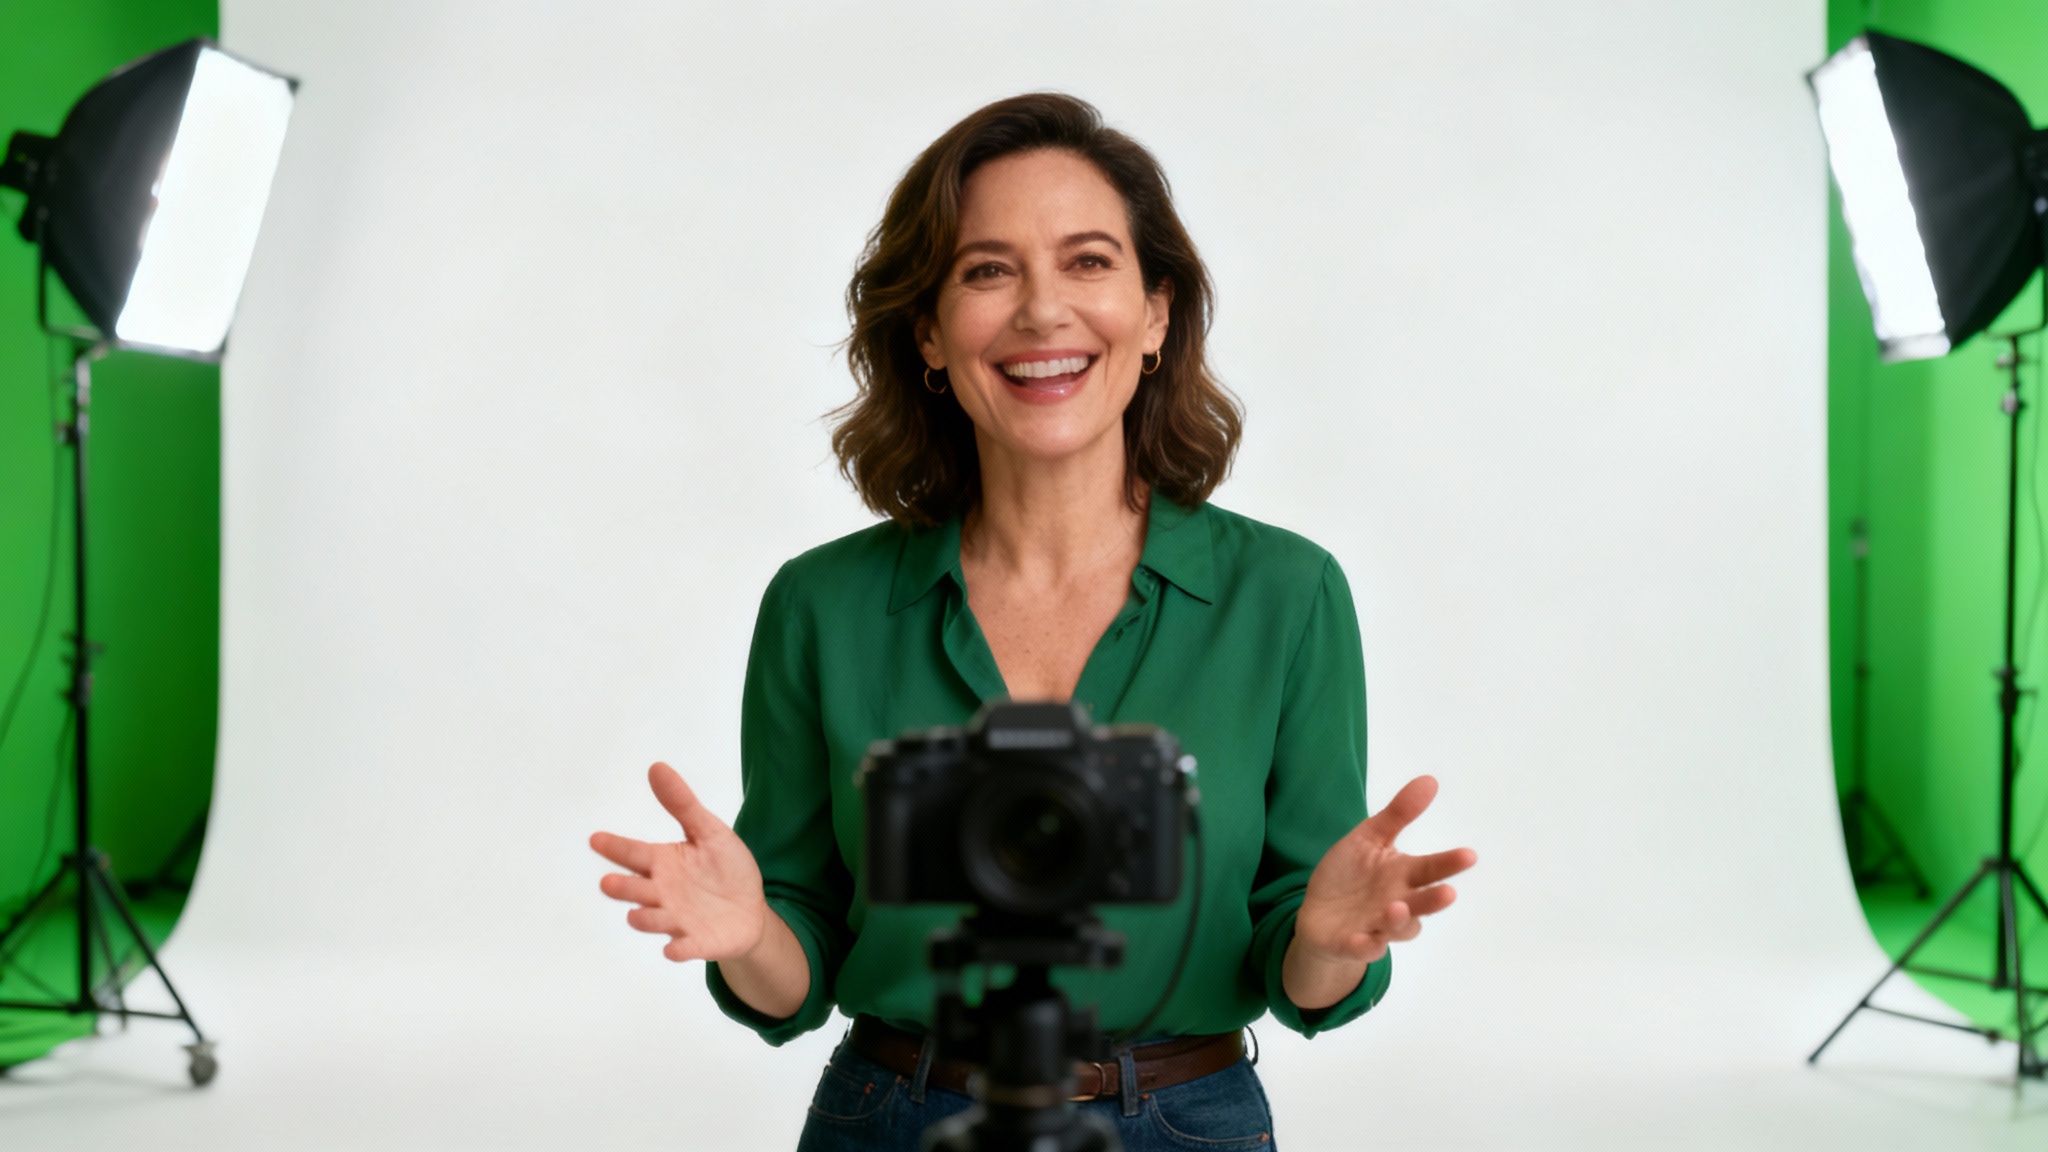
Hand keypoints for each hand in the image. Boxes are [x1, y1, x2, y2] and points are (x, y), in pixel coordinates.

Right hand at [590, 763, 769, 962]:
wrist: (750, 911)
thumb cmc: (724, 869)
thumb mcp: (709, 832)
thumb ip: (682, 804)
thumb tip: (656, 767)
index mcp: (663, 864)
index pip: (633, 854)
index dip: (615, 848)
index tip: (596, 839)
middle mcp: (662, 894)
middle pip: (636, 890)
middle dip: (622, 888)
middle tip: (608, 883)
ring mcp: (677, 920)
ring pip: (653, 921)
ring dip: (646, 919)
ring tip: (637, 915)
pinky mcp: (697, 943)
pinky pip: (685, 948)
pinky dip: (679, 950)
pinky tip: (674, 950)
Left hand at [1284, 775, 1476, 1008]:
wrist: (1320, 914)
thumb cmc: (1351, 874)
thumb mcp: (1370, 838)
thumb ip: (1399, 814)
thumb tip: (1430, 779)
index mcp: (1402, 876)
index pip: (1430, 869)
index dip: (1448, 864)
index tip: (1469, 855)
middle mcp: (1397, 904)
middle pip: (1420, 903)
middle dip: (1434, 900)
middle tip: (1449, 892)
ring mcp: (1376, 927)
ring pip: (1395, 928)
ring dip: (1398, 920)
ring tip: (1397, 907)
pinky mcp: (1352, 944)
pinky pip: (1361, 948)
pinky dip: (1365, 946)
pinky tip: (1366, 940)